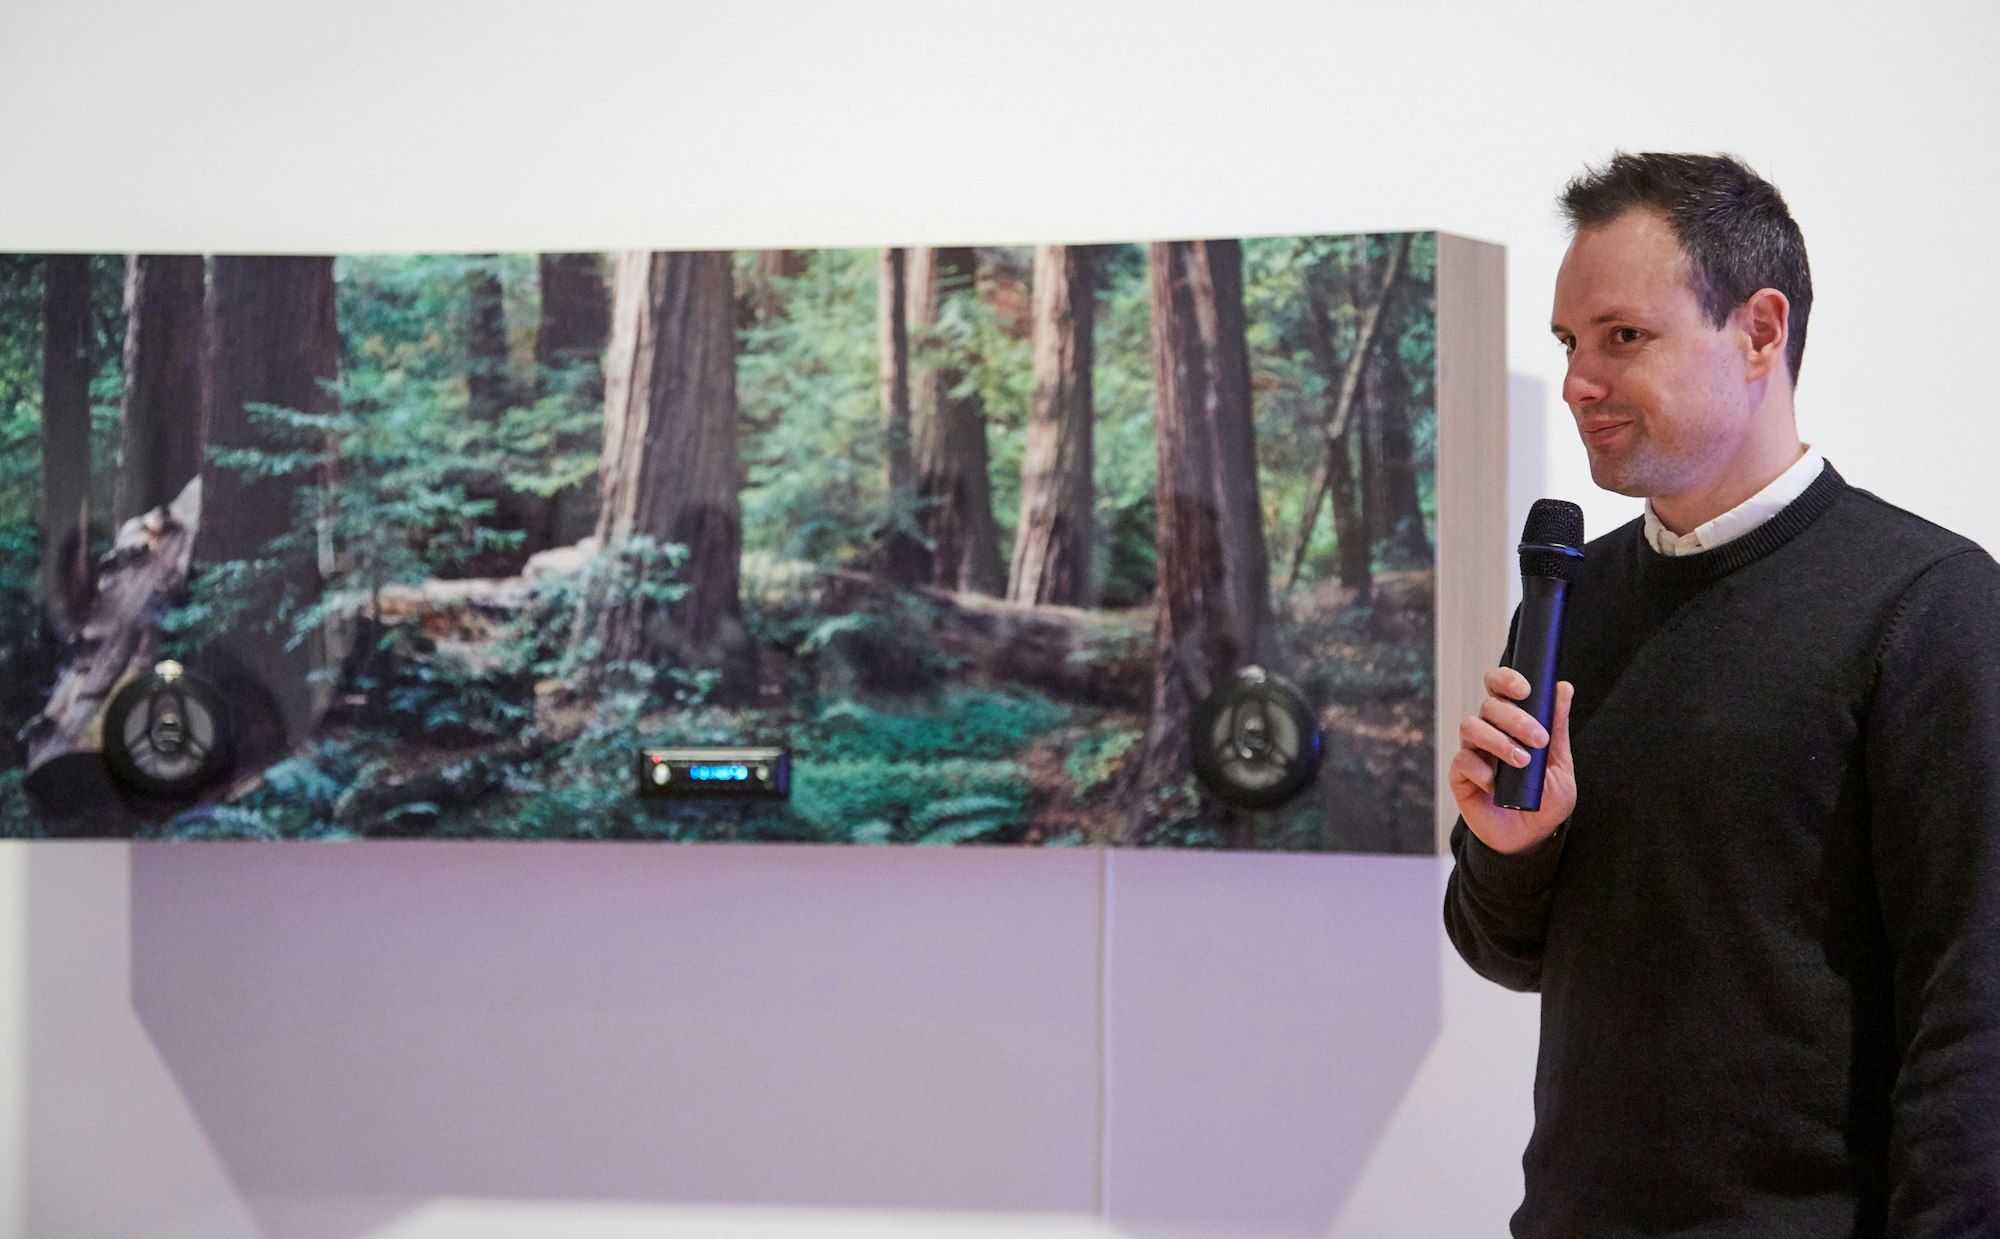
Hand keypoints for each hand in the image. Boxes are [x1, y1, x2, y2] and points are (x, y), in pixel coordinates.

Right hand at [1449, 668, 1575, 854]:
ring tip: (1521, 762)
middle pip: (1489, 706)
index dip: (1506, 680)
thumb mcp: (1560, 764)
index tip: (1525, 690)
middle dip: (1515, 718)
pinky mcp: (1461, 776)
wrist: (1529, 838)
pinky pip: (1463, 761)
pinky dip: (1482, 770)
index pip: (1499, 688)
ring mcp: (1473, 753)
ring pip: (1471, 726)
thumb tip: (1563, 688)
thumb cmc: (1545, 800)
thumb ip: (1558, 728)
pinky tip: (1497, 786)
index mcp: (1510, 723)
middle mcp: (1488, 732)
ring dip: (1498, 741)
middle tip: (1538, 739)